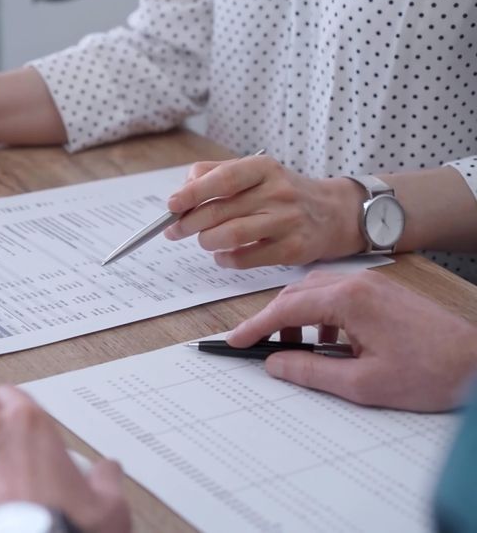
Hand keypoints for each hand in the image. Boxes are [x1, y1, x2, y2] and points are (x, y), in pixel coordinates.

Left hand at [163, 155, 364, 267]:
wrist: (333, 213)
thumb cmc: (282, 192)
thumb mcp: (255, 173)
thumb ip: (216, 174)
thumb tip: (182, 191)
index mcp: (264, 168)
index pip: (222, 179)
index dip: (191, 193)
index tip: (171, 205)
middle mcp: (278, 192)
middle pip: (220, 210)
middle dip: (189, 223)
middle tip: (174, 230)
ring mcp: (287, 221)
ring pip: (230, 235)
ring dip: (207, 241)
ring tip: (204, 241)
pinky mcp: (293, 248)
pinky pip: (246, 258)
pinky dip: (226, 259)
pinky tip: (223, 255)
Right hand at [228, 270, 476, 411]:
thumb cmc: (431, 373)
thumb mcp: (362, 384)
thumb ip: (310, 371)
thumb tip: (275, 364)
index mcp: (349, 299)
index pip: (285, 308)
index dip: (255, 327)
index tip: (235, 341)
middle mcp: (358, 282)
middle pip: (296, 294)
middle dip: (272, 321)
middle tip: (256, 347)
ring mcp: (372, 284)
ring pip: (315, 292)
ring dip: (297, 317)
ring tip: (293, 349)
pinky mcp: (383, 292)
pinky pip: (338, 295)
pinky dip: (321, 315)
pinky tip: (327, 342)